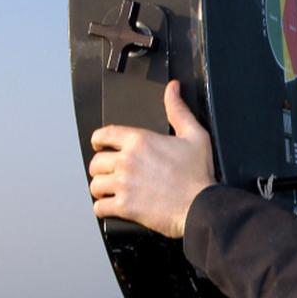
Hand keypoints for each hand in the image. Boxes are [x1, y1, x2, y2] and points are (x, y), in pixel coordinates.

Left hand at [88, 80, 216, 237]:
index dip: (99, 140)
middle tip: (110, 173)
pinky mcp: (124, 206)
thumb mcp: (195, 135)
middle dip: (101, 168)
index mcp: (140, 141)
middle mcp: (128, 161)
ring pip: (95, 184)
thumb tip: (173, 89)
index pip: (103, 134)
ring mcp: (124, 184)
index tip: (100, 146)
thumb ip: (178, 110)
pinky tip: (111, 207)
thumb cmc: (198, 175)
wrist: (201, 206)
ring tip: (110, 191)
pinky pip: (99, 207)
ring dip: (101, 188)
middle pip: (96, 162)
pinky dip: (103, 208)